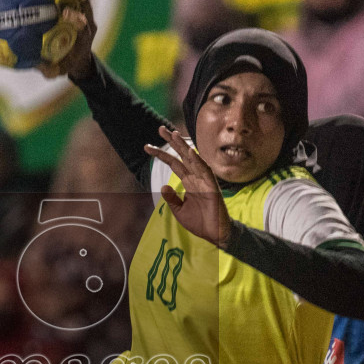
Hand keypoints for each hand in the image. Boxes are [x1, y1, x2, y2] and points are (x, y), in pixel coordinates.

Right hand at [37, 0, 95, 80]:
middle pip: (85, 1)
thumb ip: (49, 69)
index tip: (65, 12)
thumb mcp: (58, 70)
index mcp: (85, 36)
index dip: (76, 17)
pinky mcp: (78, 7)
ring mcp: (84, 12)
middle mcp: (87, 21)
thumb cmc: (67, 64)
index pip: (84, 24)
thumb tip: (36, 66)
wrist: (80, 59)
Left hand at [143, 126, 233, 246]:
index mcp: (189, 182)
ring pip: (193, 160)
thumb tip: (163, 186)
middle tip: (160, 129)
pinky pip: (205, 172)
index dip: (161, 154)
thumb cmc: (200, 222)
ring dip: (184, 147)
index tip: (147, 146)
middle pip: (182, 156)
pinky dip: (198, 161)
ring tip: (174, 134)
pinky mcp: (212, 187)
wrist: (215, 234)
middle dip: (172, 142)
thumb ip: (172, 199)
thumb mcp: (179, 211)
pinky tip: (191, 152)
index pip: (174, 163)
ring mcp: (204, 181)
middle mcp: (196, 178)